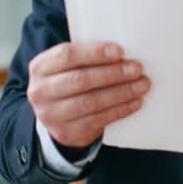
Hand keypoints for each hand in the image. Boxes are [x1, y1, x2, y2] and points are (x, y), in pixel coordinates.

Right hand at [27, 41, 149, 148]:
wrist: (54, 115)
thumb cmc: (68, 79)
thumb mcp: (68, 65)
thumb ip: (87, 56)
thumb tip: (124, 52)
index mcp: (41, 67)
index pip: (67, 55)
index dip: (95, 53)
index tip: (120, 51)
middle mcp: (40, 91)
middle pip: (80, 80)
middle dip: (113, 74)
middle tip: (136, 68)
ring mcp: (51, 115)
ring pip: (90, 102)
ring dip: (121, 93)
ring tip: (141, 85)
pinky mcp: (66, 132)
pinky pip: (97, 120)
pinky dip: (119, 110)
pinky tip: (135, 102)